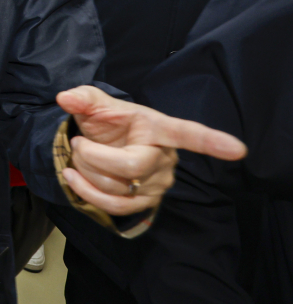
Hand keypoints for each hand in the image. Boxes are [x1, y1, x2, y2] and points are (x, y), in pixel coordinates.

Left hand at [57, 85, 247, 215]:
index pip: (188, 134)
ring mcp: (158, 183)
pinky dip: (87, 193)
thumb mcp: (94, 103)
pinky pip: (114, 206)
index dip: (212, 141)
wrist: (100, 141)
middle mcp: (166, 157)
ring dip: (87, 173)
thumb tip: (65, 97)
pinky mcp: (144, 202)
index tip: (237, 149)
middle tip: (79, 142)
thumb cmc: (107, 120)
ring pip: (118, 188)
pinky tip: (73, 178)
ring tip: (78, 157)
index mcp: (159, 127)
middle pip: (131, 167)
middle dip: (94, 156)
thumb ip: (82, 97)